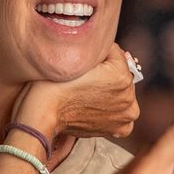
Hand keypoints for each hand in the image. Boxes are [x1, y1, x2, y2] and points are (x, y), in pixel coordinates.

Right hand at [12, 44, 139, 154]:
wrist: (44, 112)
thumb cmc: (54, 86)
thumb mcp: (77, 55)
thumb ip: (97, 48)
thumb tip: (105, 45)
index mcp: (121, 75)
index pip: (115, 53)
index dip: (98, 54)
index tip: (86, 61)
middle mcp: (128, 96)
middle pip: (120, 73)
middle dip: (107, 73)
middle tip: (86, 78)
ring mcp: (125, 114)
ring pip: (121, 91)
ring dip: (110, 90)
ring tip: (89, 92)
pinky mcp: (120, 127)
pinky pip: (121, 110)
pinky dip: (113, 108)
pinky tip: (98, 105)